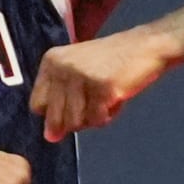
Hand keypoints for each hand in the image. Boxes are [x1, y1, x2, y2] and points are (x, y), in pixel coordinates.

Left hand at [29, 29, 172, 141]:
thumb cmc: (112, 61)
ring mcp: (81, 76)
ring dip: (93, 118)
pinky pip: (97, 120)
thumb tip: (50, 137)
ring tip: (105, 99)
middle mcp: (62, 67)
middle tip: (93, 103)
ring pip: (75, 122)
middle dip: (75, 119)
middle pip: (56, 118)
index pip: (37, 105)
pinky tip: (116, 98)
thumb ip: (60, 101)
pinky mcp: (102, 87)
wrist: (146, 45)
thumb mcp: (77, 72)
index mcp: (51, 61)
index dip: (55, 113)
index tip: (74, 104)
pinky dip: (108, 115)